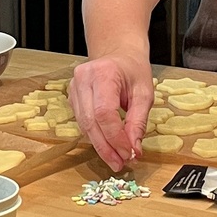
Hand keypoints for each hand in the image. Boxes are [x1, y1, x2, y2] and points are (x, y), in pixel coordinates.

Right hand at [69, 52, 154, 171]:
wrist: (118, 53)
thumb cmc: (133, 70)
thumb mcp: (144, 93)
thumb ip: (138, 121)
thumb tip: (134, 149)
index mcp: (103, 73)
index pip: (104, 112)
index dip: (115, 137)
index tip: (129, 153)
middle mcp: (83, 78)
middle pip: (90, 121)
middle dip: (106, 147)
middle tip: (121, 163)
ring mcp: (74, 87)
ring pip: (84, 125)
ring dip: (100, 145)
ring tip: (116, 159)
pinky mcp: (72, 96)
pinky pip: (82, 122)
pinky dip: (95, 136)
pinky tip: (107, 145)